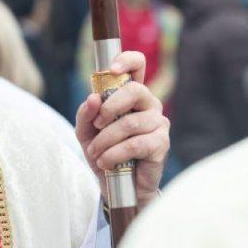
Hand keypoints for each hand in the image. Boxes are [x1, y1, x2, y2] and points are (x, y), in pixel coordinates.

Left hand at [75, 51, 170, 209]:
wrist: (117, 186)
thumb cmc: (103, 152)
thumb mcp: (86, 132)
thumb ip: (85, 114)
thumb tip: (93, 98)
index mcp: (131, 94)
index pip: (137, 65)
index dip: (127, 61)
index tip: (112, 70)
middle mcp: (149, 103)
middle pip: (135, 91)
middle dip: (109, 107)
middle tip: (96, 124)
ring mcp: (158, 123)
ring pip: (130, 123)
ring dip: (106, 140)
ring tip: (96, 153)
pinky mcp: (161, 144)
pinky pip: (135, 144)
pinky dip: (114, 154)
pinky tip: (106, 162)